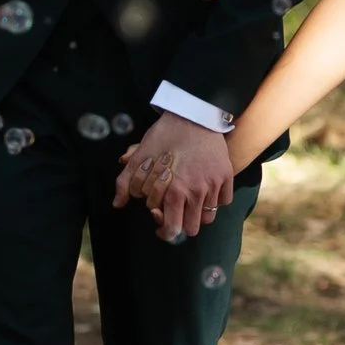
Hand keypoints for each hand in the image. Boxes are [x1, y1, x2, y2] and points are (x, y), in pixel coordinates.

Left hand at [111, 113, 237, 241]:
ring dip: (197, 214)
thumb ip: (126, 183)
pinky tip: (203, 190)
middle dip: (180, 223)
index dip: (164, 230)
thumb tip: (117, 204)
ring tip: (188, 202)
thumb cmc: (166, 134)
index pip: (172, 229)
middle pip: (191, 228)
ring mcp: (214, 185)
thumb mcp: (142, 156)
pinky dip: (214, 200)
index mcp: (175, 191)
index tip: (159, 219)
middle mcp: (197, 192)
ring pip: (208, 218)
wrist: (194, 114)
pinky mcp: (227, 176)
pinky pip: (223, 201)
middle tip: (173, 210)